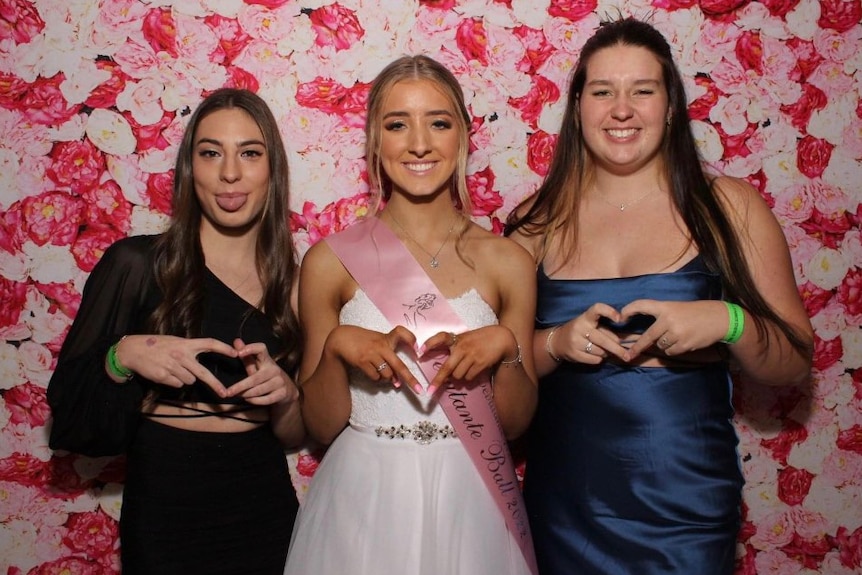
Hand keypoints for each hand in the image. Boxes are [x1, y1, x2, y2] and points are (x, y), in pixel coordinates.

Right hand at [117, 334, 235, 397]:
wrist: (134, 351)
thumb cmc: (157, 345)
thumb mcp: (175, 342)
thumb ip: (189, 349)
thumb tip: (203, 359)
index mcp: (186, 344)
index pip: (209, 343)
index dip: (223, 348)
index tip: (235, 353)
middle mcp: (181, 355)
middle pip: (203, 373)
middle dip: (215, 384)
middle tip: (225, 393)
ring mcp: (172, 367)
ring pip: (190, 381)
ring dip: (185, 378)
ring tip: (174, 368)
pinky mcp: (164, 377)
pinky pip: (178, 384)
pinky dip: (175, 381)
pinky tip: (166, 373)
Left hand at [226, 339, 299, 405]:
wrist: (287, 391)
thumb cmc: (266, 377)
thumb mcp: (257, 366)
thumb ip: (246, 356)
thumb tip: (236, 340)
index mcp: (267, 360)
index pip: (261, 349)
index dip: (251, 349)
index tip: (238, 353)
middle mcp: (274, 369)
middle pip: (255, 378)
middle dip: (240, 386)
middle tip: (228, 392)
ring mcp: (280, 382)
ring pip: (259, 390)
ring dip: (246, 394)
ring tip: (237, 396)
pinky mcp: (283, 393)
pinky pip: (266, 399)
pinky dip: (255, 401)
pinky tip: (248, 400)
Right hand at [327, 324, 420, 392]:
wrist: (341, 338)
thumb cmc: (362, 340)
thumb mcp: (377, 339)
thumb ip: (389, 356)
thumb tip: (397, 380)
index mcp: (386, 338)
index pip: (401, 333)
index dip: (412, 340)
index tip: (419, 350)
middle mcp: (381, 346)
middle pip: (399, 365)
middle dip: (410, 379)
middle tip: (419, 391)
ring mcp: (371, 354)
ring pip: (387, 374)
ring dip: (387, 378)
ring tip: (380, 371)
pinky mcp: (362, 361)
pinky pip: (375, 376)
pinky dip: (375, 378)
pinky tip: (371, 371)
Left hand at [421, 325, 516, 392]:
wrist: (501, 338)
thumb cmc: (480, 339)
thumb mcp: (466, 338)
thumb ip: (455, 347)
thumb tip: (446, 371)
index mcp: (457, 338)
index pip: (441, 337)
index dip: (430, 344)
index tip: (420, 352)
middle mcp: (463, 347)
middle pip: (446, 368)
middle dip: (437, 381)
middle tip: (431, 391)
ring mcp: (472, 355)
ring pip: (458, 375)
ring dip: (458, 377)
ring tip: (464, 370)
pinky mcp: (480, 363)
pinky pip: (469, 377)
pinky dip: (468, 378)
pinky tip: (473, 370)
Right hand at [549, 303, 627, 364]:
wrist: (557, 342)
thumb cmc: (580, 331)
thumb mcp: (590, 325)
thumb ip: (606, 330)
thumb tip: (625, 340)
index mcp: (585, 317)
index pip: (597, 309)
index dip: (609, 312)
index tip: (619, 319)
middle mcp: (580, 327)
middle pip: (603, 340)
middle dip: (617, 349)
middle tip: (627, 355)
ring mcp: (575, 341)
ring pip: (600, 351)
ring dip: (606, 353)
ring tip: (605, 351)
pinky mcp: (574, 354)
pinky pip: (594, 360)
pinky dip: (599, 359)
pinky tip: (597, 356)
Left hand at [620, 299, 727, 359]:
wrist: (720, 319)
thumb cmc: (697, 312)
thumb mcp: (678, 308)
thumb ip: (662, 317)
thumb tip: (649, 336)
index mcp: (666, 307)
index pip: (642, 305)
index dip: (629, 309)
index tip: (620, 316)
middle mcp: (669, 319)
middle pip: (648, 336)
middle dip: (637, 347)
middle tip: (628, 355)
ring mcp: (676, 333)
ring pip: (660, 345)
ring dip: (665, 344)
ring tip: (678, 335)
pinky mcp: (684, 344)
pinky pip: (670, 351)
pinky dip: (673, 349)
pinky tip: (684, 341)